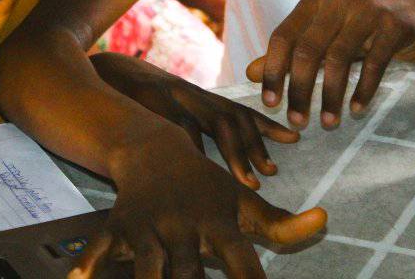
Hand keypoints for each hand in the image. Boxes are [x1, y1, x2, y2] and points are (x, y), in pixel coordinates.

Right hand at [70, 134, 326, 278]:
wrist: (154, 149)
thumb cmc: (205, 187)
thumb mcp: (241, 204)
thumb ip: (282, 226)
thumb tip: (325, 221)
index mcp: (219, 225)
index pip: (242, 267)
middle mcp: (185, 227)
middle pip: (191, 274)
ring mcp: (150, 227)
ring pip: (148, 267)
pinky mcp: (118, 227)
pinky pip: (100, 248)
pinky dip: (89, 265)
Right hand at [90, 53, 299, 188]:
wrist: (103, 70)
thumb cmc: (137, 97)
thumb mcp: (171, 105)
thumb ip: (193, 123)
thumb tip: (214, 153)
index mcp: (200, 97)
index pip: (241, 109)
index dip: (268, 124)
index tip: (293, 138)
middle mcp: (194, 95)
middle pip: (234, 117)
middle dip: (257, 145)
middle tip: (272, 171)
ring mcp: (174, 98)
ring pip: (215, 124)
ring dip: (235, 154)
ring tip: (249, 182)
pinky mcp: (153, 104)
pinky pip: (180, 131)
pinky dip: (195, 153)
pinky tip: (206, 173)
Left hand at [249, 0, 414, 129]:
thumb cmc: (364, 31)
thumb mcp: (325, 38)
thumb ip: (290, 53)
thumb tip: (250, 73)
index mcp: (315, 0)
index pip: (283, 36)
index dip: (274, 72)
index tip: (270, 105)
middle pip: (308, 50)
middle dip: (300, 91)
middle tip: (297, 122)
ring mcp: (367, 8)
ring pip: (338, 58)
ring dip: (331, 96)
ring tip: (327, 123)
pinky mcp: (392, 24)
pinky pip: (373, 62)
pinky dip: (362, 89)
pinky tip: (356, 110)